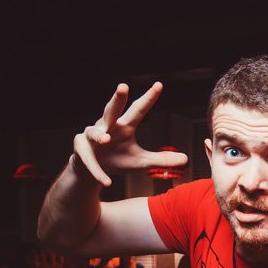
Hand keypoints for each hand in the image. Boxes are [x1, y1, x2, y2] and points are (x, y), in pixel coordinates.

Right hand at [73, 82, 187, 186]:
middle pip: (112, 110)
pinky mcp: (80, 151)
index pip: (138, 109)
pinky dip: (98, 171)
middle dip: (117, 99)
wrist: (91, 174)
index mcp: (124, 126)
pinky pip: (89, 160)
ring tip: (107, 138)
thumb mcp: (141, 162)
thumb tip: (186, 159)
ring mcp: (92, 137)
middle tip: (123, 86)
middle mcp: (108, 127)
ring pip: (95, 132)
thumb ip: (161, 160)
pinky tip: (107, 182)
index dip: (149, 98)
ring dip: (100, 134)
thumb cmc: (116, 161)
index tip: (159, 85)